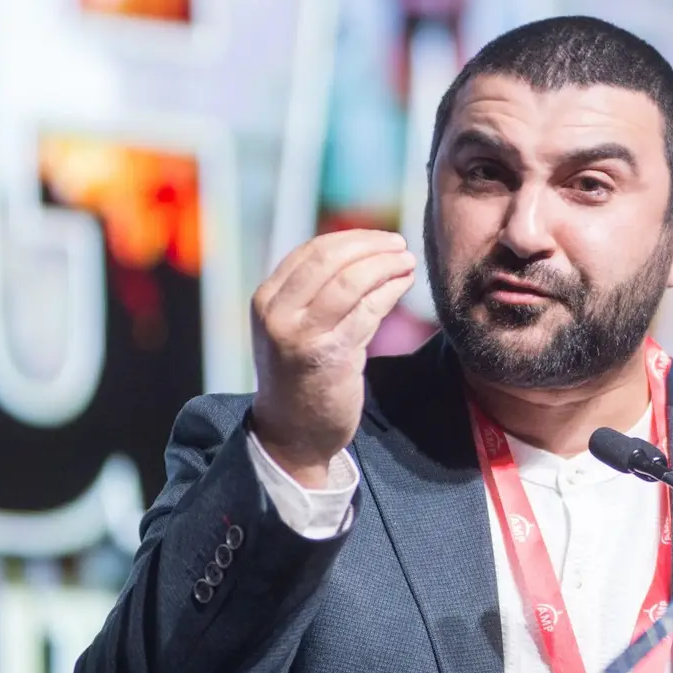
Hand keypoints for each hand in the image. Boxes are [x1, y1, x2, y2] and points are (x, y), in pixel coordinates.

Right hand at [250, 230, 415, 485]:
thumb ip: (313, 292)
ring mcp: (301, 336)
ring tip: (407, 262)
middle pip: (331, 260)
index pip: (312, 251)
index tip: (380, 239)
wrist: (291, 433)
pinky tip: (404, 284)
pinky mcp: (329, 357)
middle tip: (399, 245)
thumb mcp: (292, 325)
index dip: (352, 239)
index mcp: (266, 300)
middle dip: (371, 246)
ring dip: (386, 266)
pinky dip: (390, 291)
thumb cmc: (300, 374)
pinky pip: (368, 311)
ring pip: (351, 282)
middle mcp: (277, 314)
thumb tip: (361, 251)